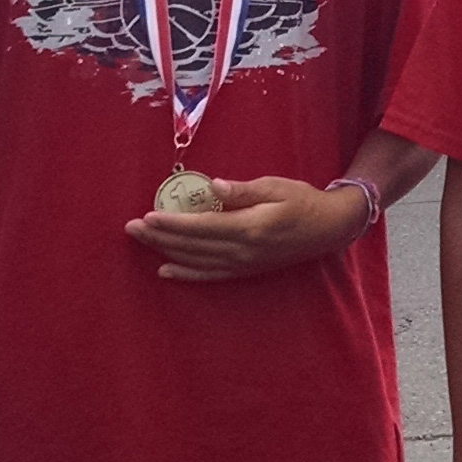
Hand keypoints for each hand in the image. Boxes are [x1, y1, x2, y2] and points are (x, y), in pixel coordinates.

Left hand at [123, 175, 371, 279]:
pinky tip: (166, 269)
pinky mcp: (246, 270)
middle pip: (192, 245)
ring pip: (196, 260)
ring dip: (166, 251)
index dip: (172, 223)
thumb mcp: (276, 187)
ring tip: (142, 241)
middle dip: (160, 237)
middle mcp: (243, 251)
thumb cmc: (303, 200)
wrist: (330, 228)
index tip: (147, 216)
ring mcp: (244, 264)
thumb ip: (242, 190)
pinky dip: (186, 273)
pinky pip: (210, 275)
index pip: (201, 227)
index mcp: (249, 227)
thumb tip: (212, 187)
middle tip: (131, 228)